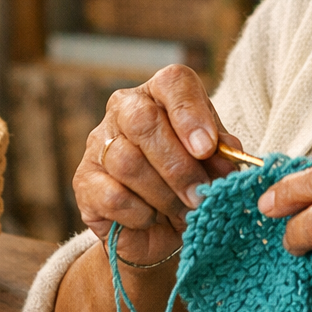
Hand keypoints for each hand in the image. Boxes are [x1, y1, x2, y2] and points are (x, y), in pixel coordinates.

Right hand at [73, 65, 242, 265]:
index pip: (172, 83)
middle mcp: (124, 110)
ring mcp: (98, 144)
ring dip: (164, 194)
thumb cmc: (188, 182)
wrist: (159, 229)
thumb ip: (222, 154)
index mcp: (160, 95)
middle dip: (179, 165)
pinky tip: (152, 218)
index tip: (207, 148)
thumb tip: (228, 155)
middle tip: (200, 192)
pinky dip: (140, 214)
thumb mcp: (213, 164)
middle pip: (143, 121)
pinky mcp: (84, 182)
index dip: (190, 113)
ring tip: (184, 210)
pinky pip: (113, 196)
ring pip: (128, 162)